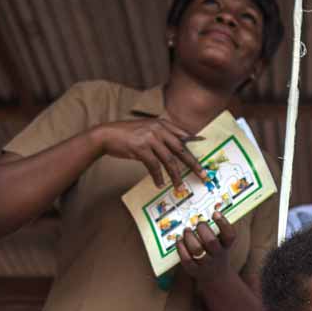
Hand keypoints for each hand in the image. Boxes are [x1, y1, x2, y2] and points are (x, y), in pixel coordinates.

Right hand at [90, 115, 205, 186]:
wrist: (106, 135)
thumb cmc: (127, 134)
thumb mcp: (146, 129)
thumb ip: (160, 134)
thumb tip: (175, 148)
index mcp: (161, 124)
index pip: (182, 134)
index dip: (194, 142)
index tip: (205, 146)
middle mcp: (158, 129)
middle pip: (181, 149)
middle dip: (193, 164)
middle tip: (203, 175)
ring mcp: (150, 138)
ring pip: (169, 160)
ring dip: (176, 176)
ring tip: (179, 186)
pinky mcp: (140, 148)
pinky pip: (154, 166)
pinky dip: (158, 177)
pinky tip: (160, 184)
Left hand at [175, 213, 235, 283]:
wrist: (216, 278)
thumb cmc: (217, 254)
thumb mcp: (222, 243)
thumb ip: (217, 230)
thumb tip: (204, 213)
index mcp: (226, 246)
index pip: (229, 235)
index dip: (223, 223)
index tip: (215, 213)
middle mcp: (217, 255)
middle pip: (211, 241)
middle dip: (202, 229)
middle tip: (198, 222)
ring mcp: (205, 264)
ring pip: (197, 250)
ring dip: (189, 237)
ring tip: (186, 229)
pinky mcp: (194, 270)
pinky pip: (186, 259)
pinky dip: (181, 247)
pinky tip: (179, 239)